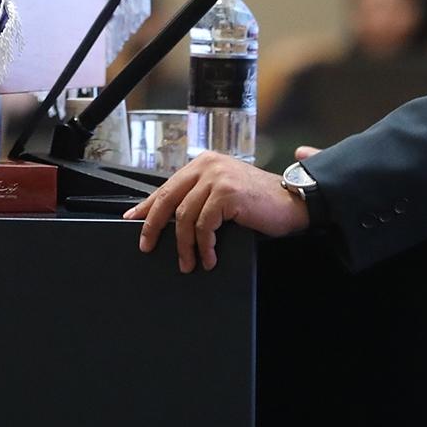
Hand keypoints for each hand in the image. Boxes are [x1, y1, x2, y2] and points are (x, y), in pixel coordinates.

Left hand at [127, 151, 308, 272]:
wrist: (293, 202)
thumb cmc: (260, 202)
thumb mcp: (224, 193)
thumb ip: (200, 198)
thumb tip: (170, 219)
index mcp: (204, 163)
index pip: (167, 186)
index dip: (147, 206)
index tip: (133, 220)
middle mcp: (208, 166)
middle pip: (168, 199)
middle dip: (154, 226)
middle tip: (147, 246)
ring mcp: (217, 178)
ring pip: (185, 216)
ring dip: (185, 245)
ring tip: (188, 263)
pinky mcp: (226, 193)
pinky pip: (204, 225)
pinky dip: (204, 246)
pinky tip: (208, 258)